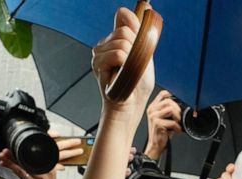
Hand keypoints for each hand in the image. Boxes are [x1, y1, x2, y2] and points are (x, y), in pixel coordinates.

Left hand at [0, 134, 84, 178]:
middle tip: (4, 151)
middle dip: (14, 154)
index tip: (14, 146)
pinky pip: (19, 174)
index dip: (23, 149)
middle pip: (27, 158)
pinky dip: (10, 168)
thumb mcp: (50, 178)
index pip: (35, 155)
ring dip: (9, 160)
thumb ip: (42, 168)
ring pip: (21, 165)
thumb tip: (28, 159)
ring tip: (1, 157)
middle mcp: (45, 171)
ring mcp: (38, 178)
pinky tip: (4, 166)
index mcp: (50, 168)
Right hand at [92, 7, 155, 121]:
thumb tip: (143, 9)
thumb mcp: (144, 55)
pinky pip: (118, 54)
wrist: (131, 106)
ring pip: (122, 42)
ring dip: (132, 59)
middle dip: (136, 48)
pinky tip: (122, 75)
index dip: (135, 27)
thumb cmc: (137, 85)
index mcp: (114, 40)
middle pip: (125, 30)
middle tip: (134, 66)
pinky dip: (126, 64)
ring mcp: (98, 53)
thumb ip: (141, 34)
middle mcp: (103, 44)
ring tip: (128, 73)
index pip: (124, 17)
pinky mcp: (97, 63)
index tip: (140, 44)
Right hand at [144, 90, 181, 159]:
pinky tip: (176, 131)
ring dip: (177, 118)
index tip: (178, 103)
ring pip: (171, 109)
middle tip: (178, 119)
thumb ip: (169, 109)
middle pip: (169, 101)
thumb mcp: (164, 118)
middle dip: (177, 110)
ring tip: (177, 124)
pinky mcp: (157, 123)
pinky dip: (177, 127)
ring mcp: (153, 116)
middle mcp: (152, 110)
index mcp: (153, 107)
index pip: (163, 94)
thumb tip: (181, 104)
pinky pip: (172, 122)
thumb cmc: (162, 133)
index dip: (173, 96)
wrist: (156, 146)